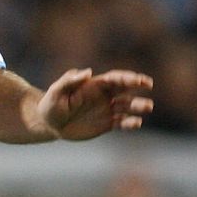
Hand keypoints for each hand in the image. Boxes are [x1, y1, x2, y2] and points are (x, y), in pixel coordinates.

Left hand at [37, 68, 155, 139]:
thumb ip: (70, 81)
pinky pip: (121, 123)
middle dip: (138, 85)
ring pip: (127, 106)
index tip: (138, 79)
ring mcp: (106, 110)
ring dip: (138, 106)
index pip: (114, 79)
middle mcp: (104, 96)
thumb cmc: (51, 105)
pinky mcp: (106, 124)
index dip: (127, 77)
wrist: (48, 124)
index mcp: (94, 86)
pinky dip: (130, 123)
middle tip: (148, 84)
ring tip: (148, 106)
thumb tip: (88, 71)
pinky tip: (136, 123)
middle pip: (125, 89)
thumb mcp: (56, 91)